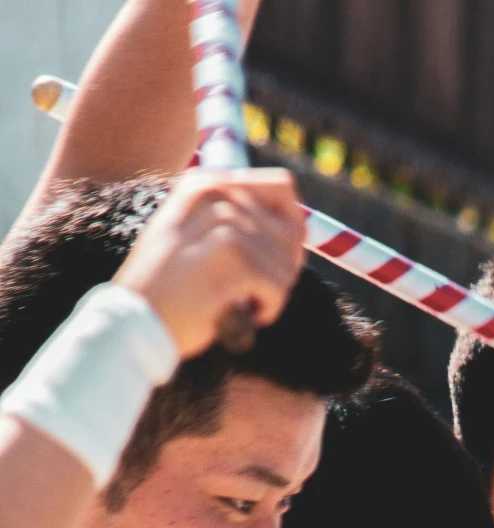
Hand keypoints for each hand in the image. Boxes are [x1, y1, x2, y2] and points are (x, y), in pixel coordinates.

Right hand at [115, 169, 303, 358]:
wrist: (134, 319)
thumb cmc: (169, 288)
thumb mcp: (194, 237)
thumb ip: (238, 222)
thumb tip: (300, 228)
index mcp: (207, 183)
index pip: (283, 188)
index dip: (291, 230)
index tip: (277, 261)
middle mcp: (216, 193)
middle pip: (292, 230)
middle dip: (284, 269)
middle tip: (256, 291)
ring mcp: (223, 222)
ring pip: (287, 263)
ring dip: (272, 294)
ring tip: (240, 303)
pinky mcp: (231, 256)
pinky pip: (278, 287)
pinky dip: (267, 310)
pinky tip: (239, 314)